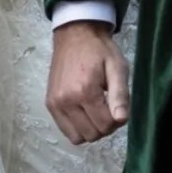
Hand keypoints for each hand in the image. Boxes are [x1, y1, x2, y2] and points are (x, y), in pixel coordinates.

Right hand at [46, 20, 129, 143]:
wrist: (74, 34)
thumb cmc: (100, 50)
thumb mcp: (117, 67)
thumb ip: (120, 95)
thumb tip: (121, 120)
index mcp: (85, 91)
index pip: (105, 126)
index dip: (117, 121)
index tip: (118, 107)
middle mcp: (67, 101)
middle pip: (92, 135)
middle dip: (105, 126)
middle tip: (108, 108)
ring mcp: (55, 104)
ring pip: (78, 137)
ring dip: (91, 129)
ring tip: (96, 110)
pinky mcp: (50, 104)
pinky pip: (65, 131)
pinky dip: (77, 127)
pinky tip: (84, 111)